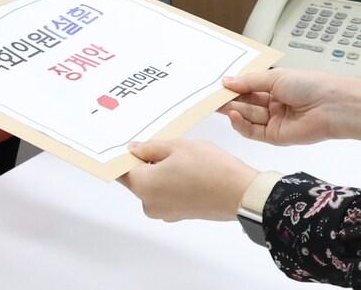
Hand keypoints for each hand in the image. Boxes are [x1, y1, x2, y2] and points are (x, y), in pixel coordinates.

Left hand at [119, 139, 258, 221]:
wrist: (239, 193)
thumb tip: (133, 150)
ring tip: (181, 158)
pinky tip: (188, 171)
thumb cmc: (208, 167)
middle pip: (138, 179)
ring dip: (160, 172)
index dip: (125, 156)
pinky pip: (167, 195)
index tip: (132, 144)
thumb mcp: (177, 146)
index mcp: (143, 185)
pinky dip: (172, 183)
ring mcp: (164, 212)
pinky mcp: (179, 215)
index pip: (121, 170)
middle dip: (146, 162)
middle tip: (165, 146)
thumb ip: (150, 147)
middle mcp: (149, 204)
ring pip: (153, 187)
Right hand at [220, 69, 360, 146]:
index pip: (249, 88)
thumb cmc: (309, 85)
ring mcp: (274, 121)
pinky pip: (253, 132)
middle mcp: (274, 104)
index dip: (234, 87)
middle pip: (246, 103)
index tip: (217, 86)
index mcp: (276, 87)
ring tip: (219, 104)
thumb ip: (249, 82)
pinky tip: (234, 115)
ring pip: (248, 117)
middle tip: (212, 97)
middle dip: (230, 100)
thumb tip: (227, 82)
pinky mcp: (275, 137)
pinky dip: (241, 124)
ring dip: (233, 111)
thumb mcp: (276, 77)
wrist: (332, 106)